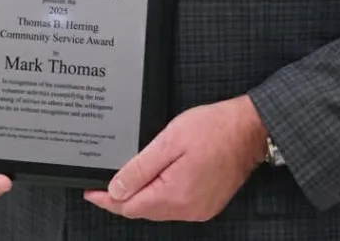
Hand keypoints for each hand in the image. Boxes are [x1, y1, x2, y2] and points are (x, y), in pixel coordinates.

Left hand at [84, 95, 266, 221]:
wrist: (248, 129)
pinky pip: (175, 206)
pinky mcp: (207, 204)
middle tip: (105, 182)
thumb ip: (140, 168)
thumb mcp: (169, 141)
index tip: (91, 192)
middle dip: (122, 197)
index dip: (106, 199)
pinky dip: (161, 195)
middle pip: (143, 210)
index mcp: (175, 195)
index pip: (129, 206)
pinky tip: (158, 180)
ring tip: (131, 176)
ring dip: (143, 196)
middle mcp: (187, 209)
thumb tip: (116, 189)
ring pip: (158, 209)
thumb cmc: (214, 129)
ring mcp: (199, 209)